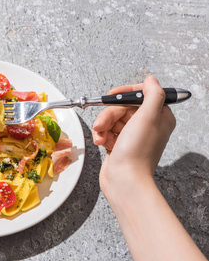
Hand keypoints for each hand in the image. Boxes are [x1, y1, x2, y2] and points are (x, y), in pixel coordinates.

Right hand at [92, 75, 175, 200]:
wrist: (124, 180)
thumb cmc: (137, 152)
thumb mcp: (148, 117)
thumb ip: (153, 94)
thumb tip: (151, 80)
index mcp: (159, 117)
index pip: (140, 95)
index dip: (124, 94)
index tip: (111, 95)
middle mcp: (147, 125)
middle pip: (121, 108)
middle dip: (108, 116)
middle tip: (101, 125)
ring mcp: (132, 136)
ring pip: (111, 120)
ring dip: (102, 127)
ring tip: (101, 138)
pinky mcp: (120, 144)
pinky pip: (107, 132)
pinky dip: (102, 136)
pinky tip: (102, 144)